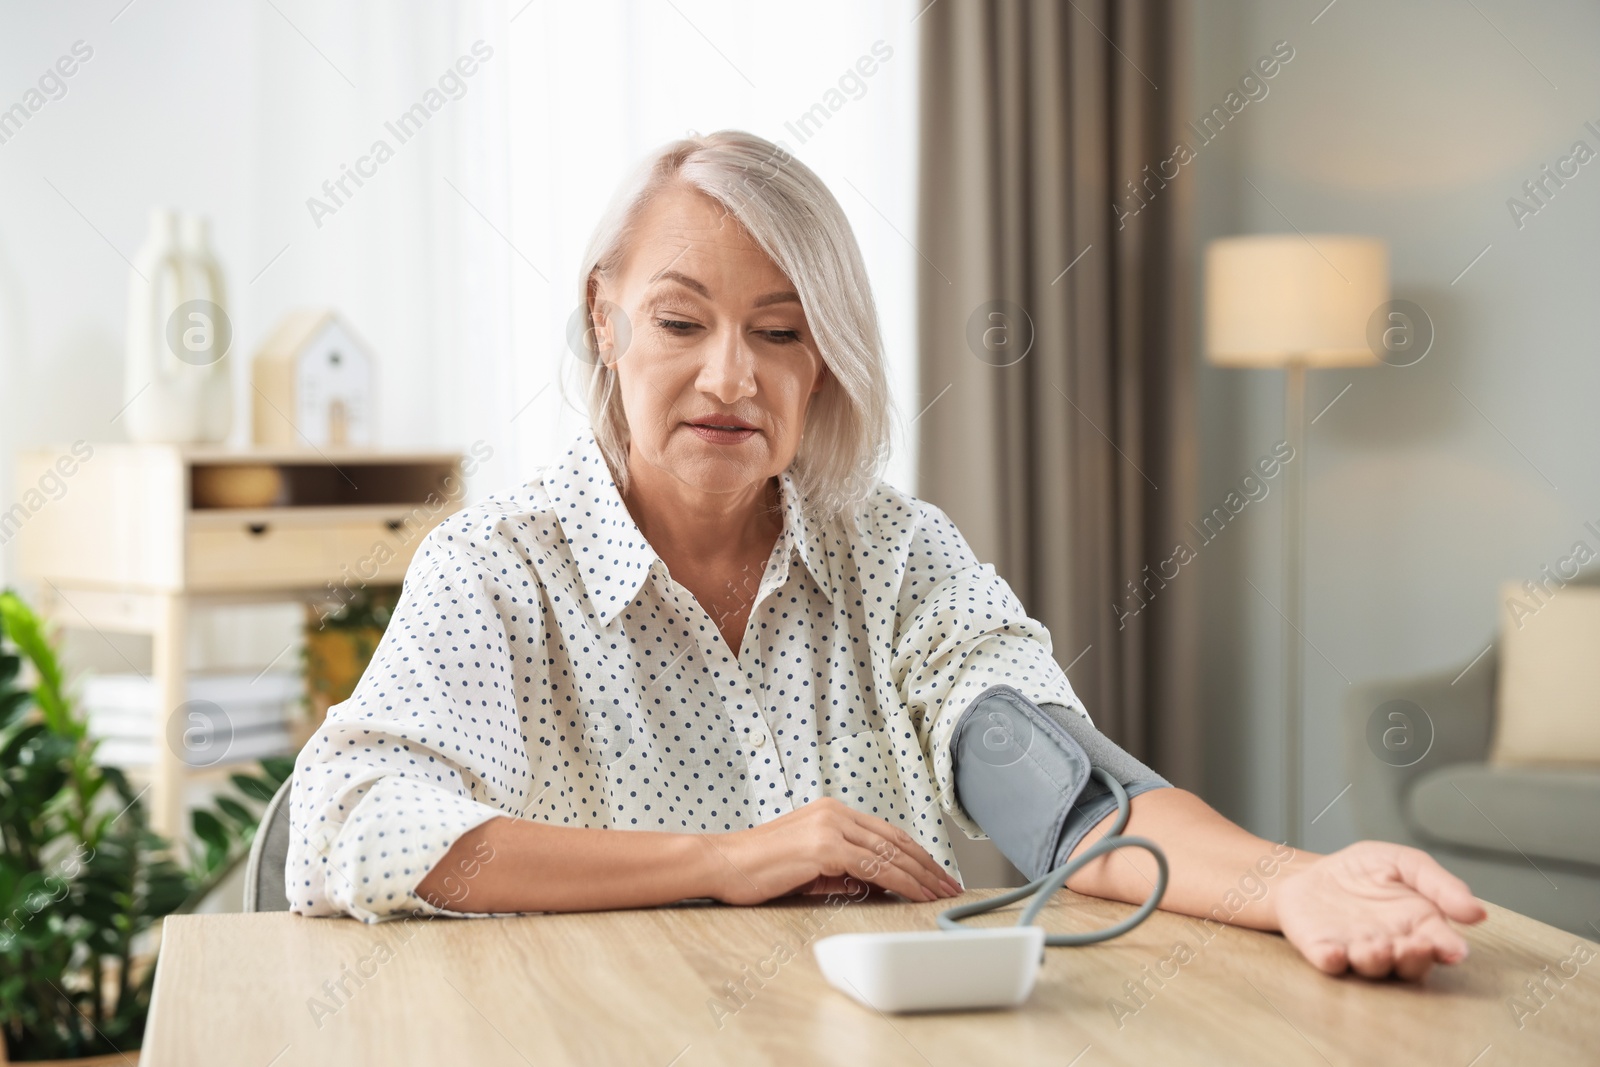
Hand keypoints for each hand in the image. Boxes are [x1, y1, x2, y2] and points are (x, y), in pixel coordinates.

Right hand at [702, 797, 962, 905]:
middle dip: (927, 865)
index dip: (915, 854)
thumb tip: (878, 884)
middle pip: (895, 840)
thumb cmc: (758, 869)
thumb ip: (843, 872)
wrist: (722, 863)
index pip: (886, 833)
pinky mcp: (824, 846)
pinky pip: (874, 866)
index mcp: (831, 812)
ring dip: (921, 876)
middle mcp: (835, 813)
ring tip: (940, 894)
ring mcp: (830, 827)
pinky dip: (900, 882)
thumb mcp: (809, 867)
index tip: (934, 873)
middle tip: (950, 886)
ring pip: (890, 853)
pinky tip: (915, 895)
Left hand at [1274, 841, 1487, 980]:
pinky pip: (1329, 961)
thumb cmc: (1365, 872)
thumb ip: (1440, 884)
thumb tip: (1478, 912)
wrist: (1312, 871)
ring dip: (1375, 960)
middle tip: (1413, 948)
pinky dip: (1332, 960)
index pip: (1439, 942)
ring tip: (1377, 948)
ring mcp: (1356, 949)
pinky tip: (1335, 954)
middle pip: (1408, 963)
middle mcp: (1391, 944)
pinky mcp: (1323, 948)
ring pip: (1371, 966)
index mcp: (1418, 926)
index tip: (1454, 950)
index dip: (1448, 948)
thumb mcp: (1405, 863)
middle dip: (1413, 959)